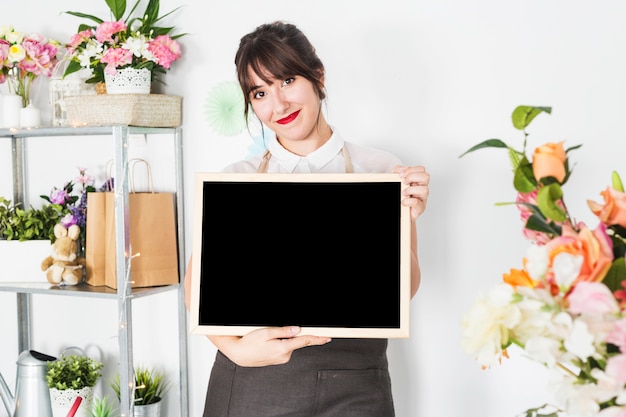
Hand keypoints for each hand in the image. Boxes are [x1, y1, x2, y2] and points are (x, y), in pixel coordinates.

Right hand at [209, 326, 331, 366]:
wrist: (239, 354)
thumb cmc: (249, 342)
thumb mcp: (266, 332)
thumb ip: (284, 331)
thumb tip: (297, 329)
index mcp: (283, 348)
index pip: (304, 342)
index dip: (317, 338)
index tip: (327, 337)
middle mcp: (284, 356)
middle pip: (297, 341)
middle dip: (294, 334)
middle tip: (280, 331)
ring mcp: (281, 359)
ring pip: (290, 344)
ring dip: (284, 338)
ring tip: (267, 337)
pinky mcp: (278, 359)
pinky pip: (284, 348)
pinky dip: (281, 343)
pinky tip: (269, 342)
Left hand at [393, 165, 429, 220]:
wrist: (399, 212)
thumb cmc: (400, 196)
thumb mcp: (395, 181)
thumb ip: (396, 172)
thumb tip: (401, 169)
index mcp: (418, 180)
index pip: (421, 169)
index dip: (411, 170)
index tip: (401, 174)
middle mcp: (421, 187)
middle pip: (426, 176)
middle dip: (412, 177)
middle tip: (404, 182)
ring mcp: (422, 198)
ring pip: (425, 190)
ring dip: (411, 190)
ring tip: (403, 193)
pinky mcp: (420, 207)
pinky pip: (417, 202)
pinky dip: (409, 201)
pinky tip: (403, 201)